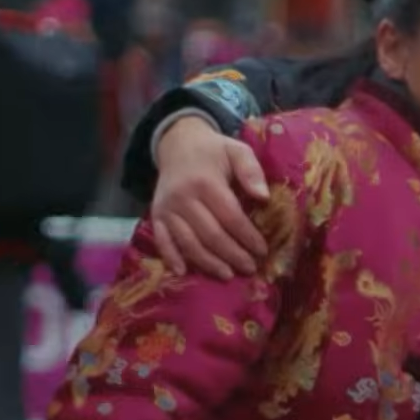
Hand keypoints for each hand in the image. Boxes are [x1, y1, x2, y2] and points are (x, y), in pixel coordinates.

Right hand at [150, 116, 269, 278]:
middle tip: (250, 268)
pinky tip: (183, 272)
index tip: (263, 251)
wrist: (178, 144)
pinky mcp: (156, 215)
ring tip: (227, 275)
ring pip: (187, 242)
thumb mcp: (237, 151)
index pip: (230, 217)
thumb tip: (264, 197)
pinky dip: (171, 257)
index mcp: (205, 182)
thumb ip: (251, 171)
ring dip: (207, 262)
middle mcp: (182, 198)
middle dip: (232, 255)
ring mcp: (166, 208)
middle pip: (210, 234)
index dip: (247, 236)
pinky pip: (162, 240)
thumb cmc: (214, 151)